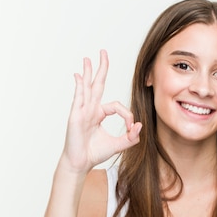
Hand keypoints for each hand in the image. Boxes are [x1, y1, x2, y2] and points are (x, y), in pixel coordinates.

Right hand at [61, 50, 141, 173]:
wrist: (81, 164)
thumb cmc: (95, 153)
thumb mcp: (118, 145)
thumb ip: (131, 137)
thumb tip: (140, 125)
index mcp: (99, 114)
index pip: (116, 106)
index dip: (127, 114)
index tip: (132, 128)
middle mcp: (90, 109)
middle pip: (97, 84)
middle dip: (102, 68)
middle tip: (104, 52)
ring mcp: (82, 111)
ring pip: (87, 87)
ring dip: (88, 72)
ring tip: (88, 59)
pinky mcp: (76, 116)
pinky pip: (79, 98)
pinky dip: (79, 87)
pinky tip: (79, 76)